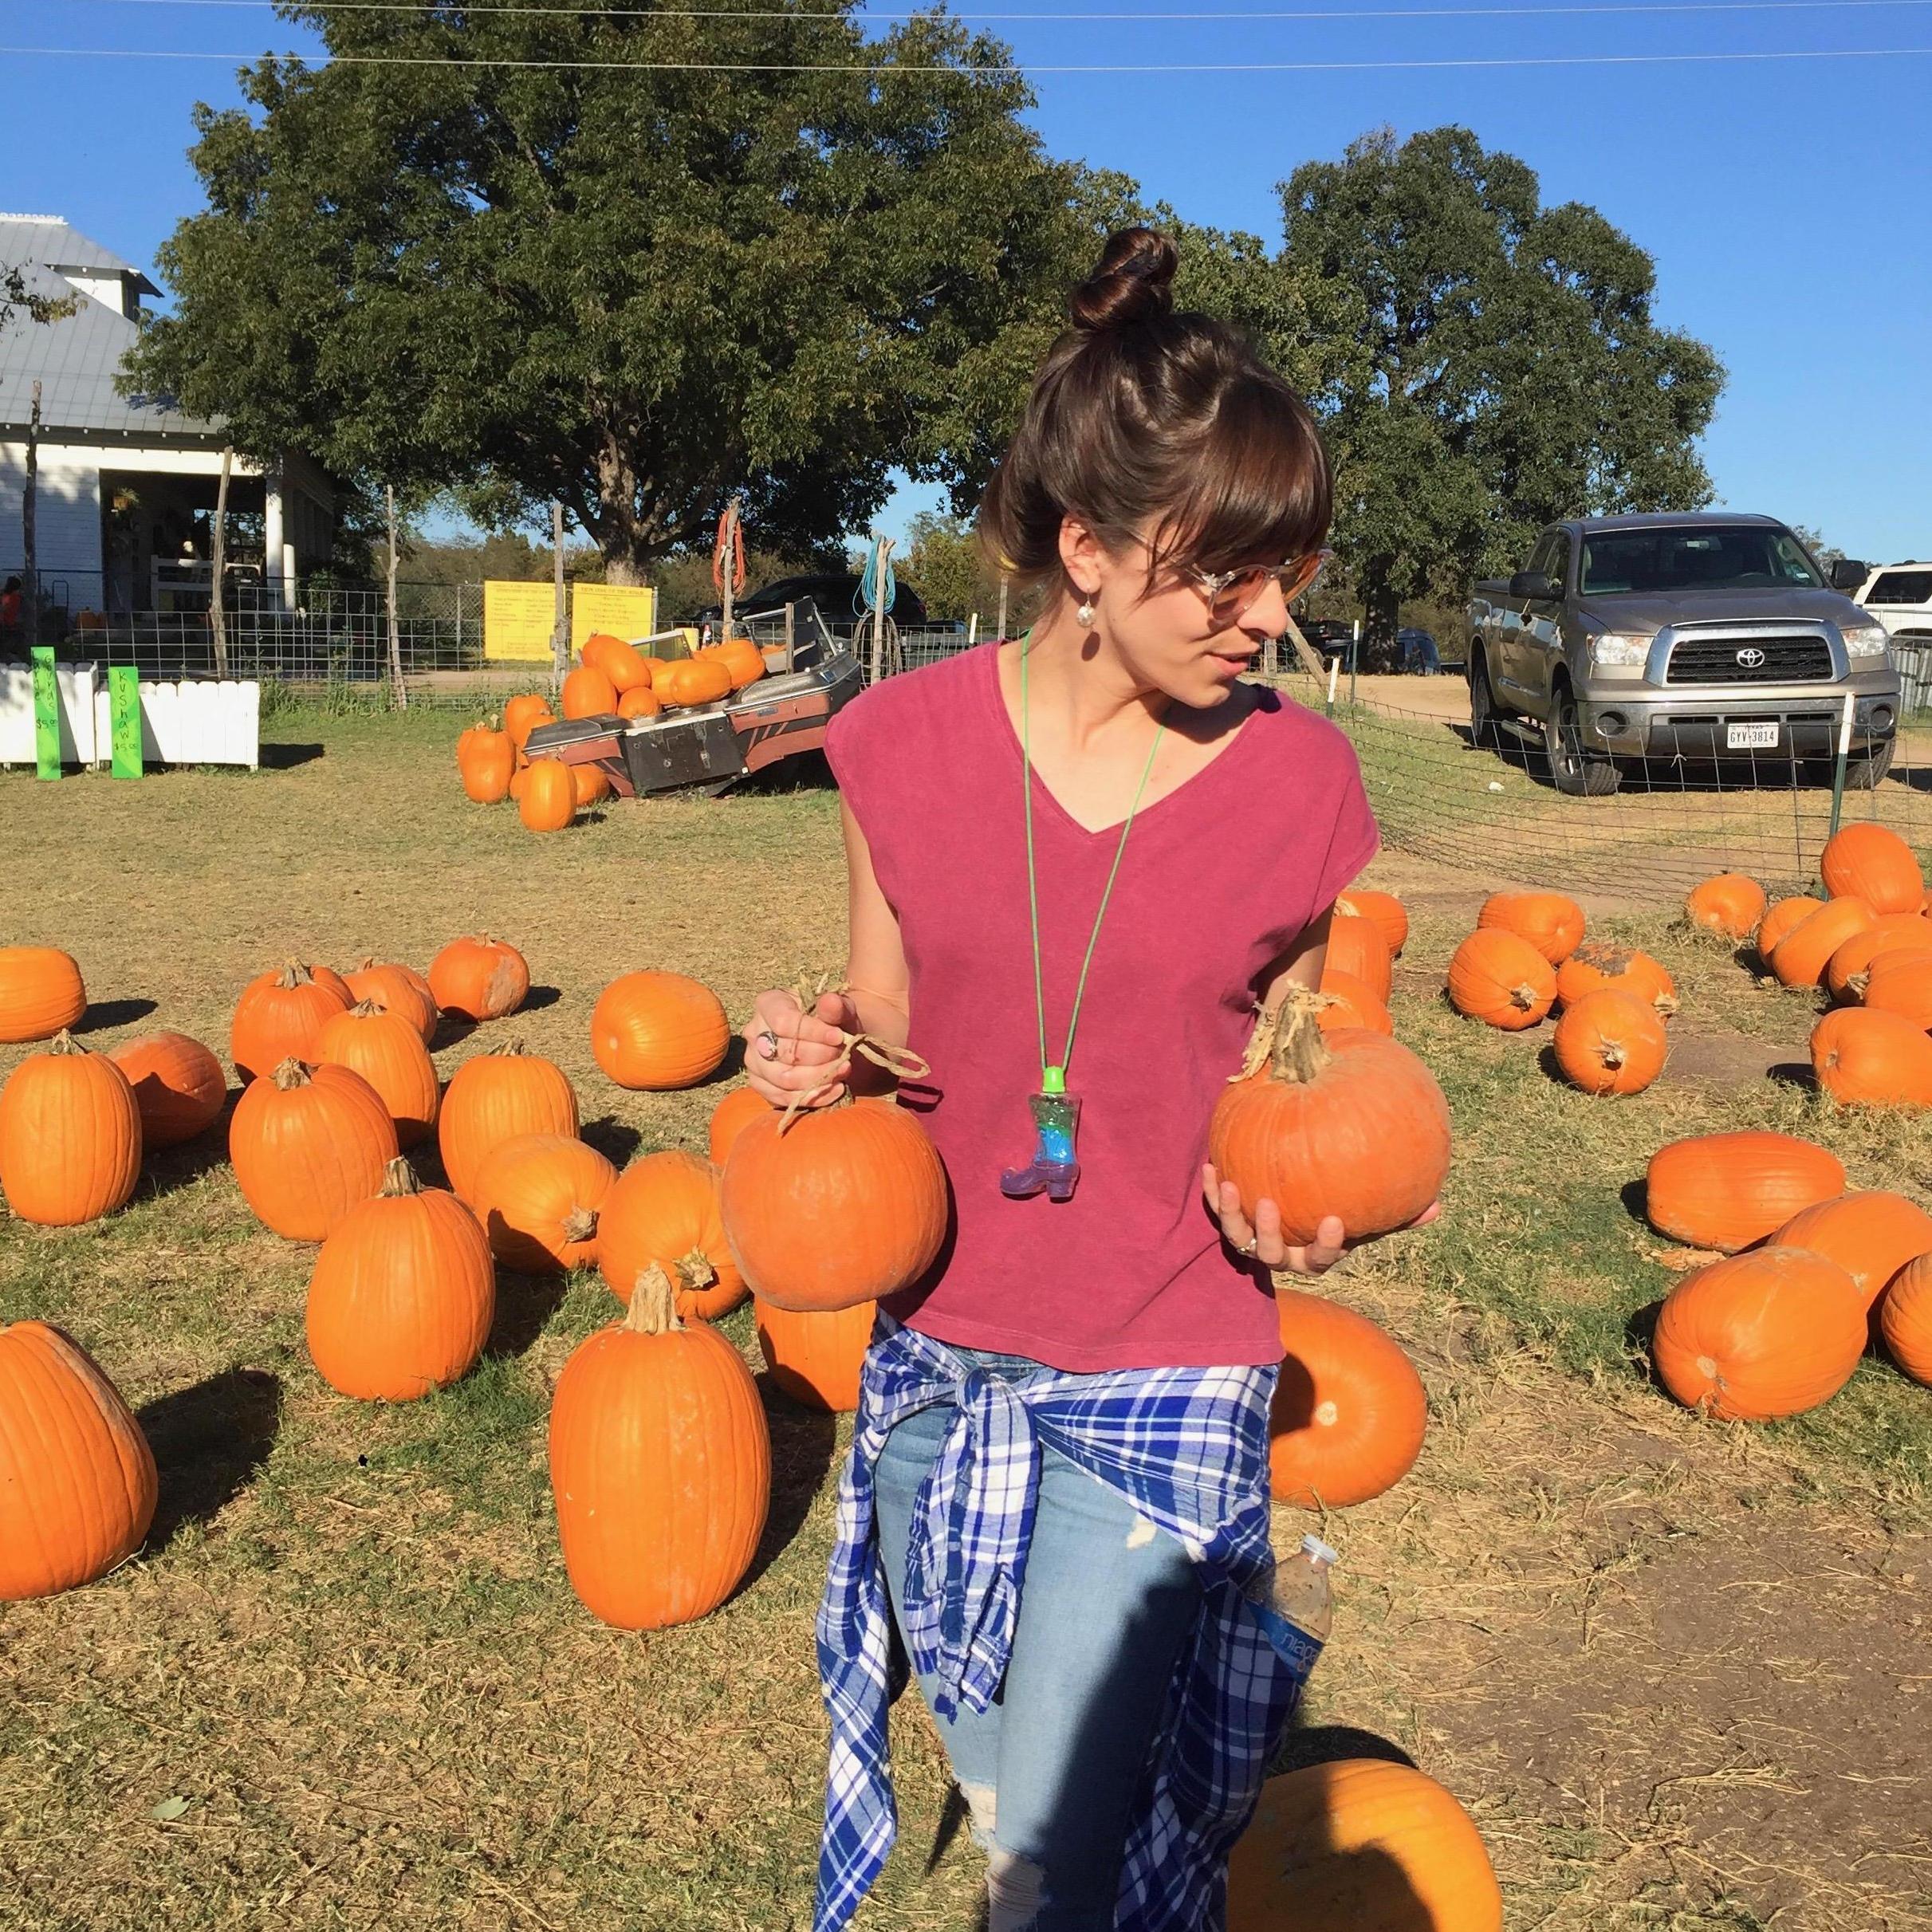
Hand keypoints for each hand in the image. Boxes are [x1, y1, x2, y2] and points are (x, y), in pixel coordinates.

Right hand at [742, 987, 859, 1108]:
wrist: (831, 1042)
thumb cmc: (833, 1021)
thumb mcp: (840, 1009)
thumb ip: (836, 1006)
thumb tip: (830, 1002)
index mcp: (768, 1004)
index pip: (783, 1022)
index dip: (813, 1032)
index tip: (839, 1037)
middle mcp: (754, 1032)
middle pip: (785, 1053)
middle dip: (821, 1057)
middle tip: (844, 1056)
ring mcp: (753, 1061)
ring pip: (784, 1078)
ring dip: (819, 1078)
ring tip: (843, 1071)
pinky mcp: (760, 1085)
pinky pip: (783, 1098)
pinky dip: (813, 1097)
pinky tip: (836, 1088)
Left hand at [1201, 1163, 1441, 1274]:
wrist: (1287, 1206)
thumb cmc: (1331, 1213)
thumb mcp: (1363, 1217)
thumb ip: (1394, 1214)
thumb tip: (1437, 1207)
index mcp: (1313, 1255)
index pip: (1321, 1258)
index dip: (1325, 1245)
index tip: (1332, 1221)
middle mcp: (1281, 1254)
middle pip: (1272, 1255)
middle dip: (1270, 1233)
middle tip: (1270, 1205)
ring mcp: (1252, 1242)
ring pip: (1238, 1238)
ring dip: (1232, 1214)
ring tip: (1232, 1187)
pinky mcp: (1230, 1225)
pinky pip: (1217, 1214)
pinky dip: (1212, 1194)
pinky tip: (1211, 1167)